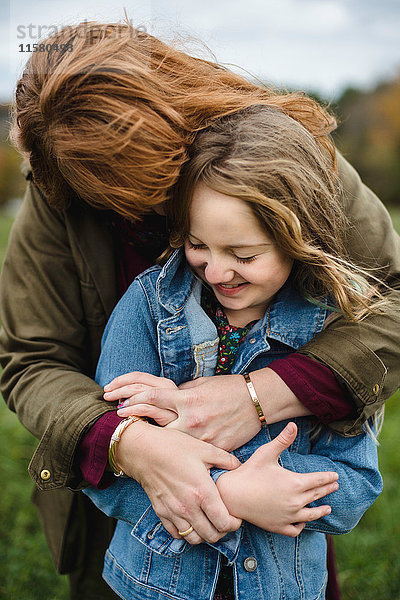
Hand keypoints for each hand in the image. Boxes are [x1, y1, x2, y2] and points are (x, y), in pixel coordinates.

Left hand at [103, 372, 177, 425]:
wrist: (192, 432)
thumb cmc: (173, 418)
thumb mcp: (161, 404)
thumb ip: (146, 397)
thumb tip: (123, 397)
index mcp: (163, 384)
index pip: (138, 375)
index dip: (121, 379)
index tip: (108, 386)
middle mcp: (167, 388)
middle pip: (137, 382)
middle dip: (118, 387)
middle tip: (105, 394)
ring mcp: (168, 401)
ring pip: (141, 392)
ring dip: (122, 395)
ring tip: (111, 401)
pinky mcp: (168, 415)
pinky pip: (146, 408)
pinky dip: (131, 409)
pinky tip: (121, 413)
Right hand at [116, 420, 241, 544]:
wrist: (143, 450)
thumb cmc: (174, 446)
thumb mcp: (205, 449)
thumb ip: (227, 460)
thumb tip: (240, 467)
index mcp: (202, 492)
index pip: (224, 523)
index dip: (234, 524)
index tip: (236, 517)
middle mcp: (188, 507)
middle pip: (211, 535)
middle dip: (222, 531)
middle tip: (225, 520)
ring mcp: (173, 512)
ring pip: (194, 539)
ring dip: (205, 535)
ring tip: (209, 522)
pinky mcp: (161, 513)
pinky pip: (176, 534)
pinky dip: (186, 533)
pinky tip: (191, 520)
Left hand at [117, 374, 260, 450]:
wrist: (257, 400)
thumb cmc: (228, 389)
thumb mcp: (201, 385)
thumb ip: (180, 394)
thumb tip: (163, 399)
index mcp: (187, 399)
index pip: (151, 399)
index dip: (132, 401)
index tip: (119, 407)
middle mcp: (191, 419)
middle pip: (155, 425)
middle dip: (137, 425)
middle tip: (122, 427)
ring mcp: (201, 437)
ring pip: (172, 445)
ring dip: (157, 445)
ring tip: (143, 447)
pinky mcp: (213, 450)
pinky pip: (193, 456)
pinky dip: (181, 457)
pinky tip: (172, 462)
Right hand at [216, 423, 338, 536]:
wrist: (232, 495)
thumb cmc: (249, 471)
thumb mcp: (266, 453)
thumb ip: (283, 440)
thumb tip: (293, 424)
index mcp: (295, 483)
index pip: (319, 480)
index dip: (328, 477)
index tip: (335, 476)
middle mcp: (295, 501)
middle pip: (317, 495)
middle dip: (327, 489)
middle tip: (335, 486)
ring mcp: (288, 516)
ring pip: (311, 515)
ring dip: (321, 510)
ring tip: (328, 508)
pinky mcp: (279, 527)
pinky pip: (296, 529)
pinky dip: (302, 525)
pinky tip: (303, 521)